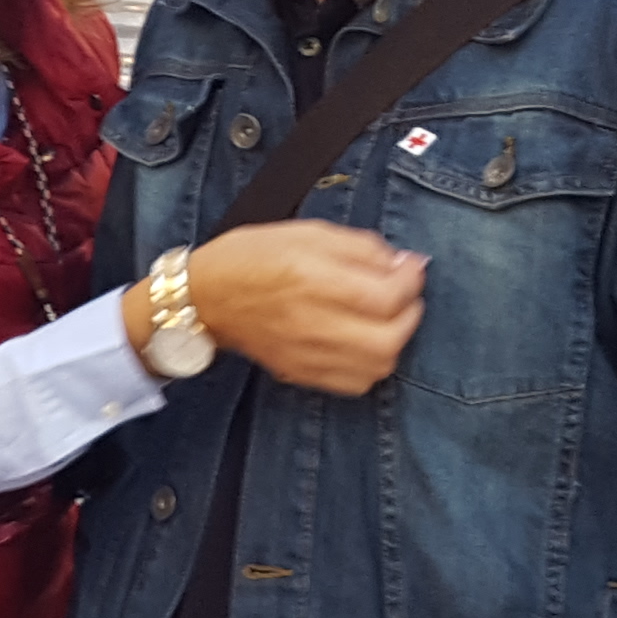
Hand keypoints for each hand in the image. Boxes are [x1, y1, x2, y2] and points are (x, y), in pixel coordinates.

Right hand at [183, 220, 427, 394]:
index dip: (411, 280)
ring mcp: (306, 353)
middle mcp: (311, 321)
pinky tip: (363, 344)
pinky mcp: (301, 372)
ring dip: (393, 341)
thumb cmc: (253, 257)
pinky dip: (371, 365)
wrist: (204, 298)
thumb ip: (362, 247)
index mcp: (312, 278)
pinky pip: (355, 384)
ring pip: (377, 366)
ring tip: (385, 319)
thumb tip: (405, 264)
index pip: (387, 295)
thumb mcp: (308, 233)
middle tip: (403, 296)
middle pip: (389, 339)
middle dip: (409, 315)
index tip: (410, 267)